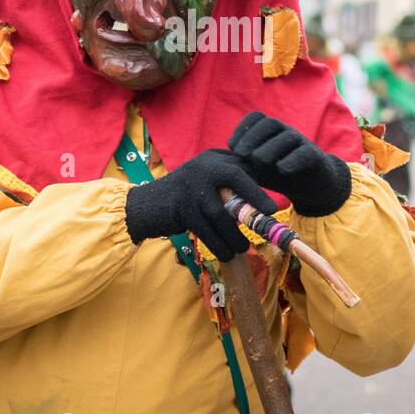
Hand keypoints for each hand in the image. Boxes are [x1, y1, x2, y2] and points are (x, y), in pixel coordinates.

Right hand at [124, 149, 275, 260]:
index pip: (238, 170)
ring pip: (220, 216)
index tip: (271, 209)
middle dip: (250, 212)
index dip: (256, 190)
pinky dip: (218, 245)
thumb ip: (227, 182)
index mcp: (210, 160)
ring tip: (241, 248)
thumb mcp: (204, 180)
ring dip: (233, 236)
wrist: (144, 206)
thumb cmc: (182, 196)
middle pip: (233, 190)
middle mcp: (200, 169)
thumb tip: (258, 198)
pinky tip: (226, 253)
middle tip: (262, 229)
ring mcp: (190, 189)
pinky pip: (206, 231)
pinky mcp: (182, 209)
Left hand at [228, 111, 351, 216]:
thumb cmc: (277, 174)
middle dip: (253, 137)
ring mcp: (301, 143)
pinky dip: (292, 160)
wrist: (309, 185)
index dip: (242, 129)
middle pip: (269, 123)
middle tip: (241, 154)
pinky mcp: (314, 157)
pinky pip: (304, 153)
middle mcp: (285, 132)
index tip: (231, 147)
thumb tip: (218, 166)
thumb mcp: (256, 168)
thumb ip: (242, 163)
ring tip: (259, 162)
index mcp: (270, 131)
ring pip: (287, 136)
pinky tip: (282, 169)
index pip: (255, 118)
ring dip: (270, 148)